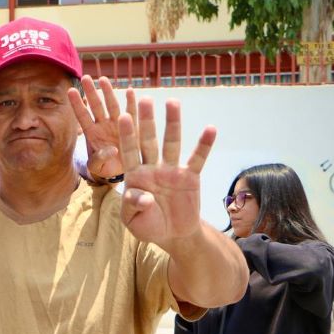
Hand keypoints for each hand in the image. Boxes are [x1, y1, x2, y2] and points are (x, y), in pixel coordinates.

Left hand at [68, 75, 130, 180]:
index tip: (70, 91)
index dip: (76, 104)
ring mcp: (117, 124)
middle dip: (91, 92)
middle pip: (96, 106)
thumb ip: (99, 160)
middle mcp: (103, 125)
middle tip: (85, 78)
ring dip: (108, 92)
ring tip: (103, 79)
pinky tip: (130, 90)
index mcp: (92, 134)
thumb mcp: (98, 167)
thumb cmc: (105, 167)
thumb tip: (111, 151)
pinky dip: (131, 102)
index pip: (82, 116)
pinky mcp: (132, 126)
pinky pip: (131, 112)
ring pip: (111, 105)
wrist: (121, 169)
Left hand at [118, 98, 215, 246]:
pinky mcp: (190, 177)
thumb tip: (144, 196)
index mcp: (135, 176)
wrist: (173, 235)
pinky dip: (204, 145)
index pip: (128, 152)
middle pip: (148, 141)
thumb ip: (133, 206)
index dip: (126, 135)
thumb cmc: (148, 226)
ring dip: (172, 123)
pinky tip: (210, 129)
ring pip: (171, 143)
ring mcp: (171, 170)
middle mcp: (152, 168)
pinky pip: (197, 159)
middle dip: (146, 121)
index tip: (123, 116)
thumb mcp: (133, 221)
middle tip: (145, 99)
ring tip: (173, 101)